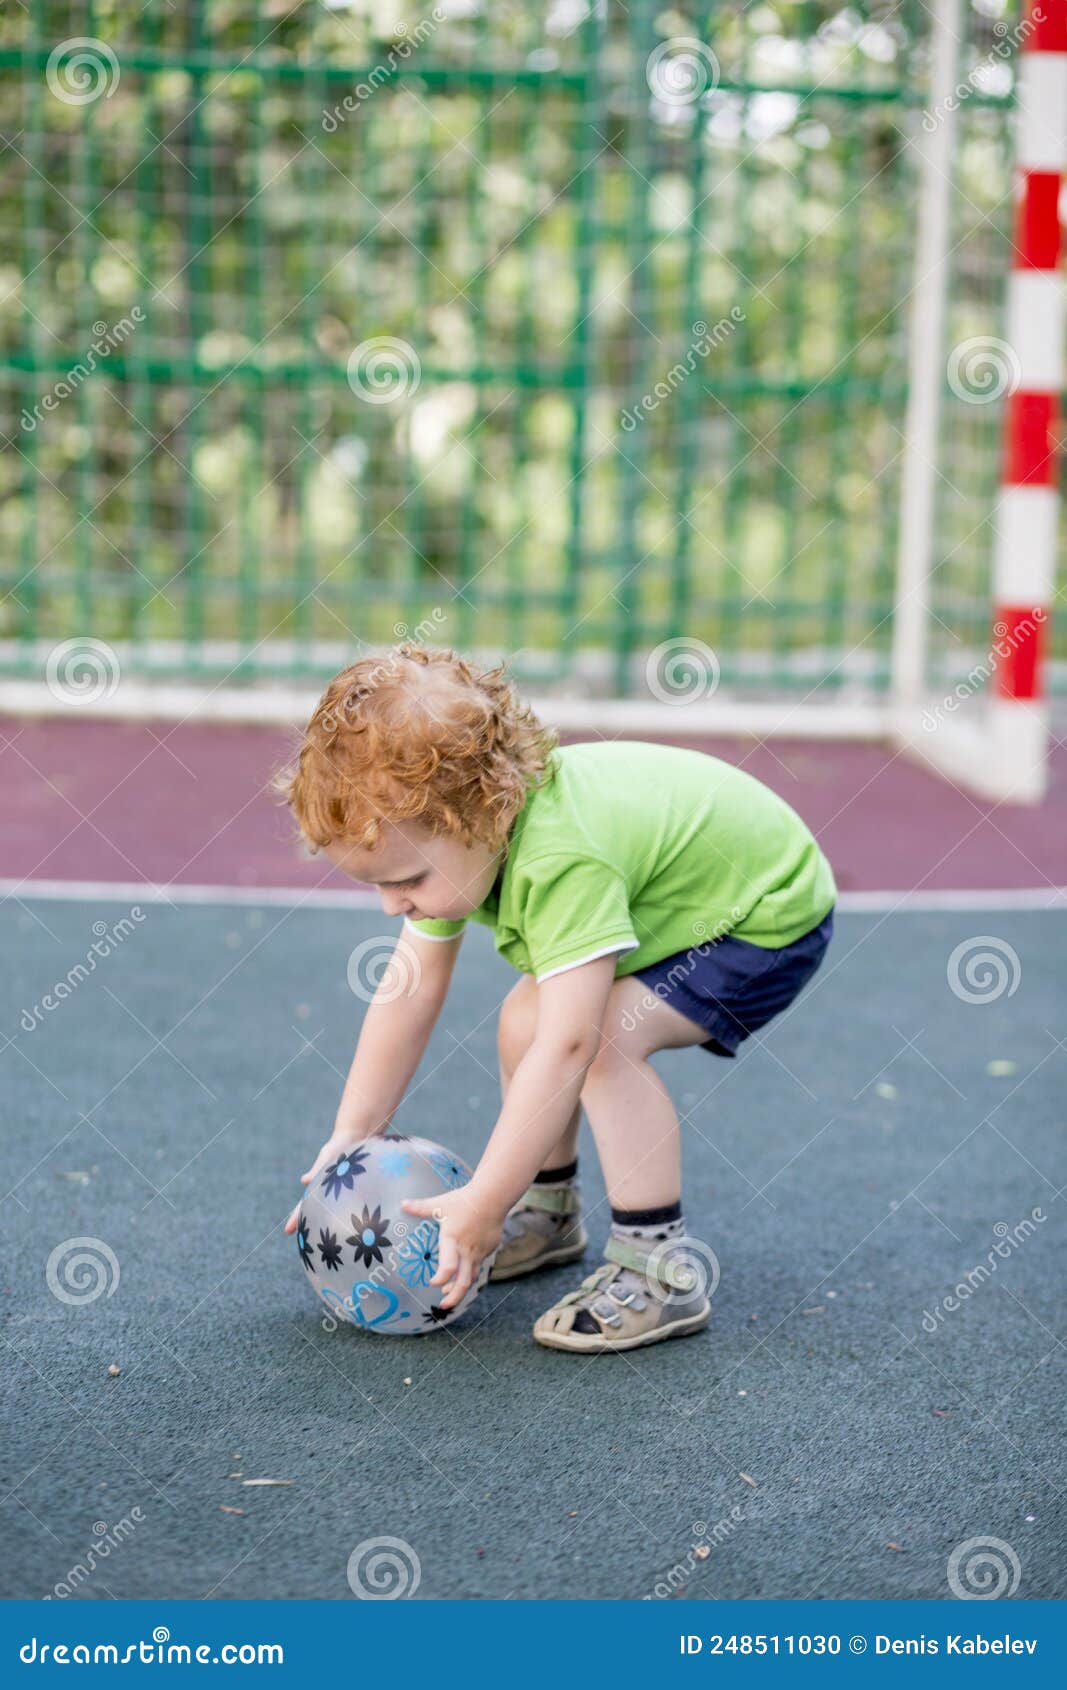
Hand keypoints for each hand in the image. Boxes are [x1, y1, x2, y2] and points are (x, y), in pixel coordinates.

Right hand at [283, 1130, 372, 1234]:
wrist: (358, 1134)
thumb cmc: (340, 1144)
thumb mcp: (327, 1156)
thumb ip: (317, 1169)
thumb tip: (304, 1181)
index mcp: (318, 1184)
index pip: (304, 1204)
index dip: (296, 1218)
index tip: (287, 1231)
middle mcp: (328, 1190)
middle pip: (316, 1211)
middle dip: (309, 1226)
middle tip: (304, 1244)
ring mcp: (340, 1191)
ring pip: (331, 1211)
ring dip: (328, 1224)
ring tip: (327, 1242)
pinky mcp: (354, 1189)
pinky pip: (350, 1205)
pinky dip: (348, 1215)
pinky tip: (354, 1228)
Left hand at [400, 1186, 505, 1310]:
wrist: (493, 1196)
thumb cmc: (464, 1200)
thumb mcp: (440, 1204)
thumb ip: (420, 1207)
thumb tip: (402, 1204)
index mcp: (453, 1240)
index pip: (448, 1267)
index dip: (440, 1279)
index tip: (432, 1282)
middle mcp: (467, 1250)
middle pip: (463, 1282)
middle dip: (453, 1297)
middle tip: (443, 1305)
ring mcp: (480, 1251)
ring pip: (472, 1276)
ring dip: (460, 1287)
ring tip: (449, 1293)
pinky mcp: (489, 1249)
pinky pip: (479, 1263)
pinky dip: (470, 1270)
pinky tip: (464, 1269)